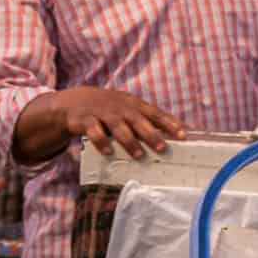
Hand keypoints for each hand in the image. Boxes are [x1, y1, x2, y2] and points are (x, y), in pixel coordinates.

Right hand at [56, 87, 184, 158]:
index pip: (154, 112)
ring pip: (118, 126)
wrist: (74, 102)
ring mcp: (102, 112)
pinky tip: (108, 152)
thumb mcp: (126, 109)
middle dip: (150, 134)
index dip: (169, 123)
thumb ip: (146, 119)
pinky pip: (94, 131)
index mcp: (132, 104)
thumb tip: (175, 134)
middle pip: (137, 119)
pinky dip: (101, 141)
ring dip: (129, 140)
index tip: (183, 135)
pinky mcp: (85, 120)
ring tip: (139, 155)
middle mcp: (119, 107)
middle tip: (163, 148)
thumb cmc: (109, 109)